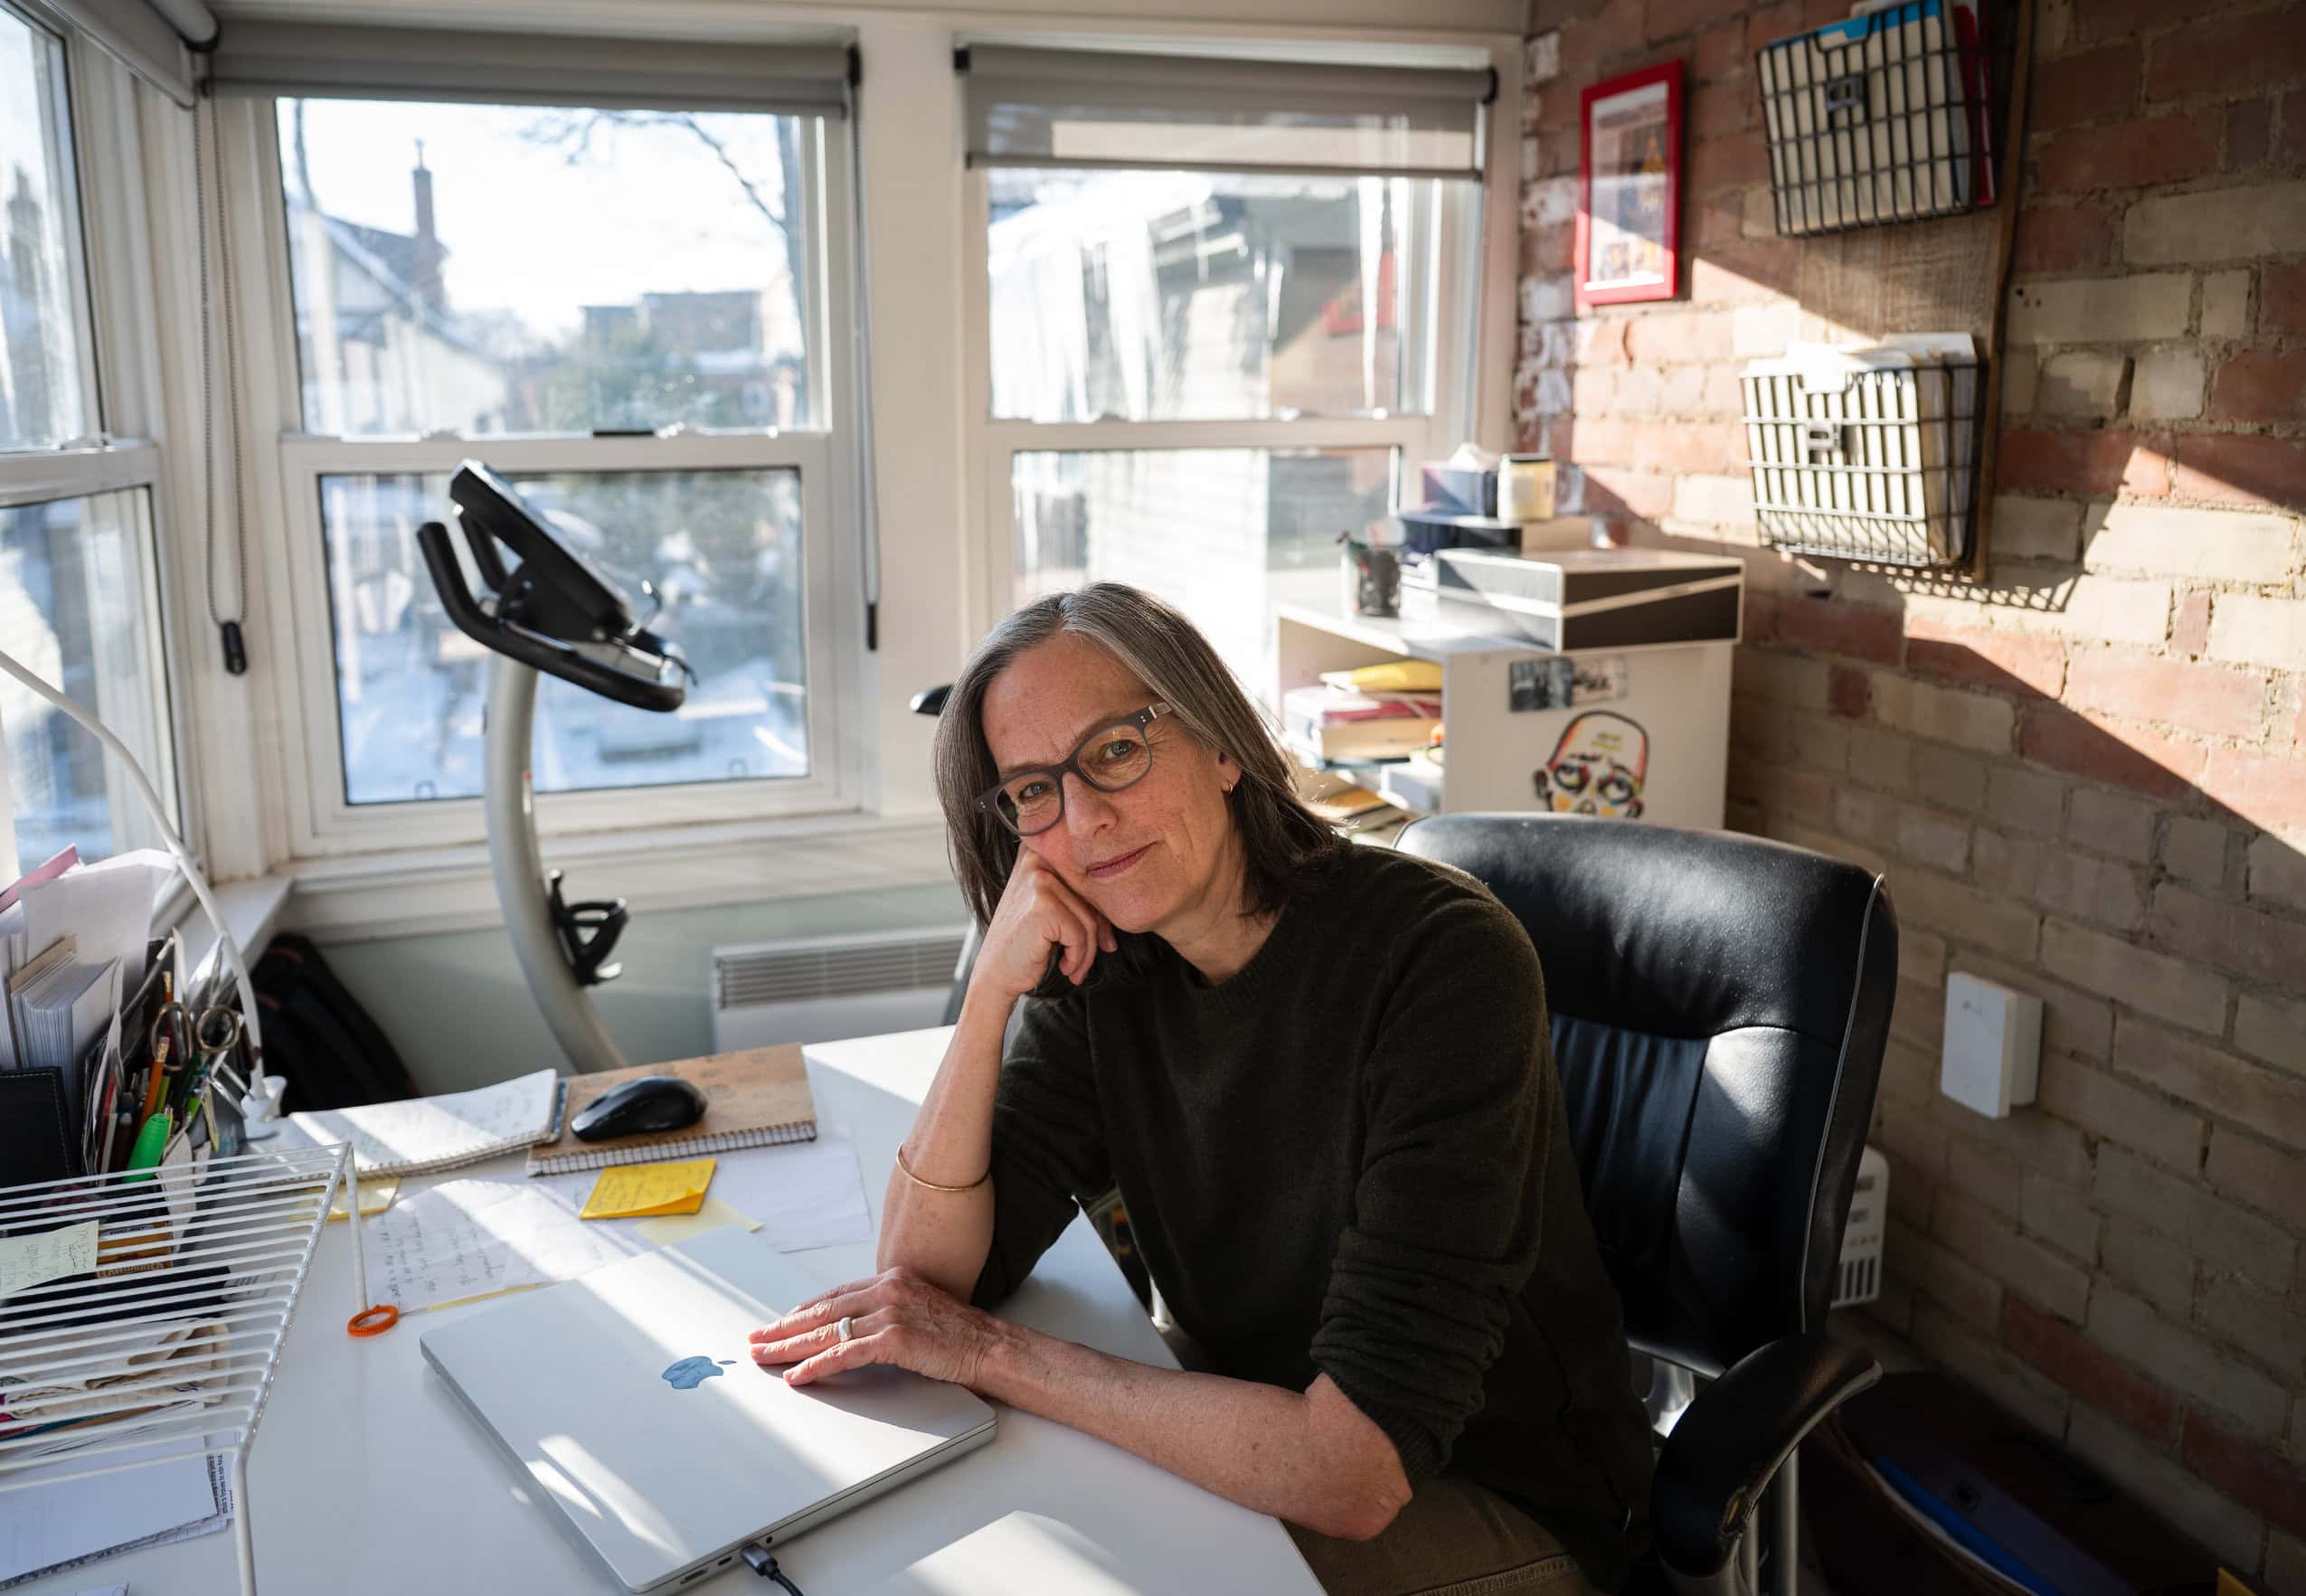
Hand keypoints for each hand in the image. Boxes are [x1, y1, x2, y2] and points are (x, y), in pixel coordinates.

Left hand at [748, 1266, 1015, 1391]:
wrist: (989, 1346)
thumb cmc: (958, 1335)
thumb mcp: (917, 1311)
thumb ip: (886, 1312)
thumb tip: (853, 1330)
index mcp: (890, 1279)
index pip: (833, 1296)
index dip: (801, 1311)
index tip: (778, 1323)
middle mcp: (887, 1289)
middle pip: (822, 1311)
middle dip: (784, 1328)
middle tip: (756, 1340)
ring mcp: (890, 1312)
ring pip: (826, 1331)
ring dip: (789, 1347)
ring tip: (764, 1358)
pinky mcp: (894, 1338)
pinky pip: (844, 1354)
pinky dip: (816, 1366)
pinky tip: (797, 1375)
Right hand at [972, 849, 1117, 998]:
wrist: (996, 974)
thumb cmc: (1025, 943)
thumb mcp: (1051, 909)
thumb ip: (1077, 896)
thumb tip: (1117, 908)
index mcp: (1039, 853)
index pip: (1088, 879)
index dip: (1099, 912)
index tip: (1101, 940)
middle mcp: (1037, 860)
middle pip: (1091, 898)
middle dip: (1097, 935)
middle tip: (1085, 960)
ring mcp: (1039, 881)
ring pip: (1089, 919)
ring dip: (1087, 952)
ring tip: (1073, 968)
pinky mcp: (1043, 906)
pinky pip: (1080, 935)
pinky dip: (1078, 958)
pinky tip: (1064, 967)